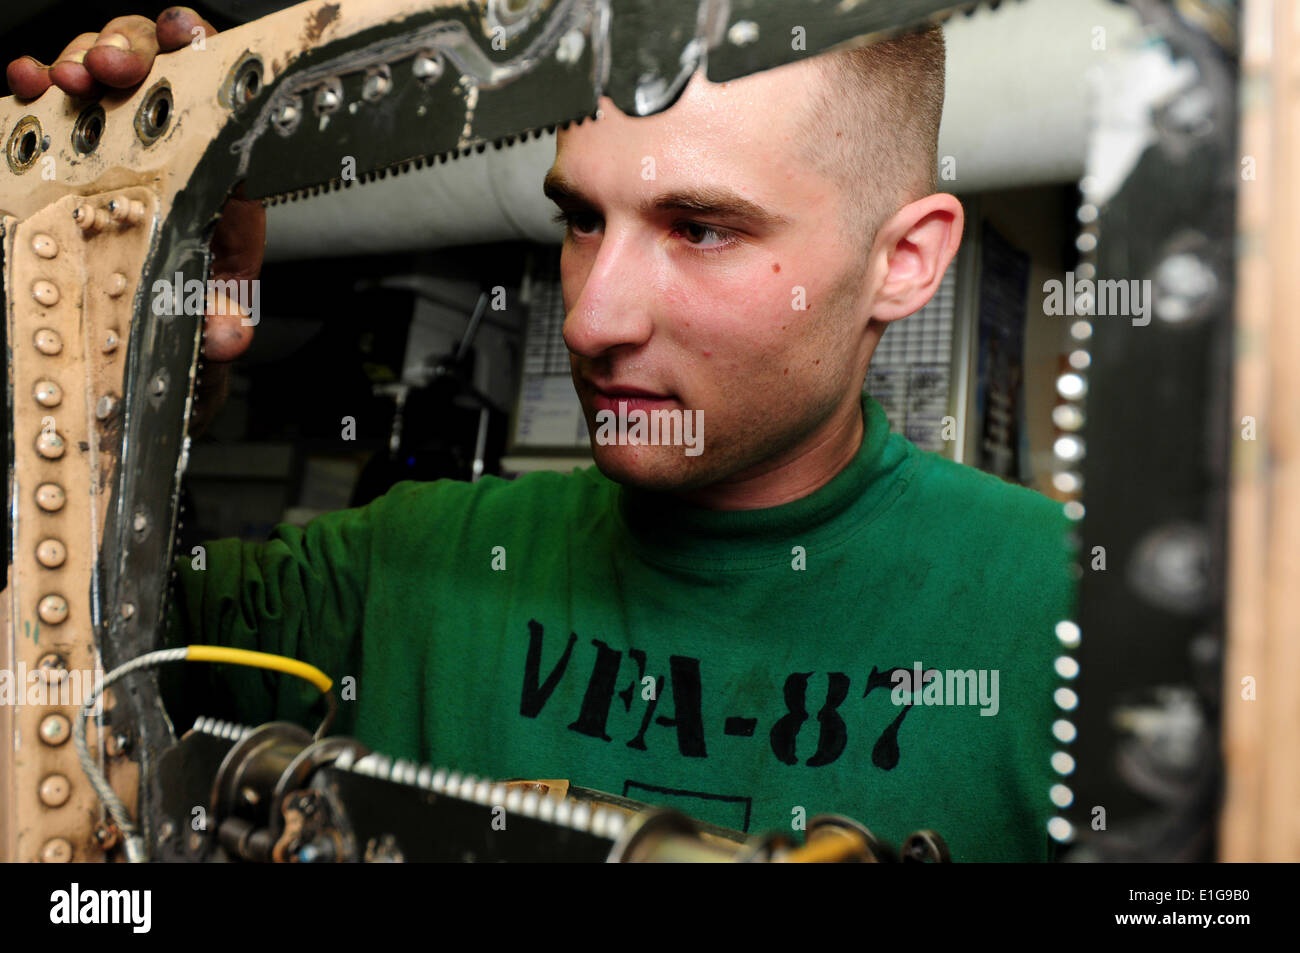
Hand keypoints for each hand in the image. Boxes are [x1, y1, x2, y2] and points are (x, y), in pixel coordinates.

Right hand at [7, 7, 264, 431]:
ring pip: (96, 59)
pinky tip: (24, 81)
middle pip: (151, 53)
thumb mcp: (218, 293)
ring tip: (65, 78)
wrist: (155, 296)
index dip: (197, 43)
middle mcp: (165, 122)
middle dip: (129, 47)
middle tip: (111, 68)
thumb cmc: (196, 274)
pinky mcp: (68, 133)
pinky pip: (47, 91)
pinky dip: (32, 79)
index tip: (183, 38)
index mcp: (216, 147)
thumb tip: (228, 337)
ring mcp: (113, 120)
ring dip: (79, 57)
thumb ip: (226, 309)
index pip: (212, 72)